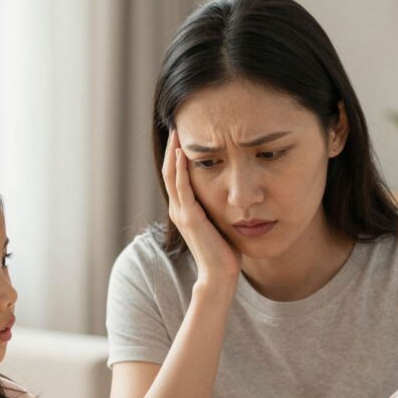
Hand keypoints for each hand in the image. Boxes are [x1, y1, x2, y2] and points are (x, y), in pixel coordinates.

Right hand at [163, 128, 240, 282]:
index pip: (175, 174)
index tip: (184, 133)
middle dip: (172, 147)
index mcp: (184, 208)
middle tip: (176, 123)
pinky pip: (182, 188)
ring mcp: (182, 213)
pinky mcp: (190, 218)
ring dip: (174, 152)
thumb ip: (217, 205)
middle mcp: (178, 208)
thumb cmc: (224, 250)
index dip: (176, 153)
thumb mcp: (219, 220)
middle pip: (168, 170)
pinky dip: (181, 170)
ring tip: (178, 132)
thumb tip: (229, 190)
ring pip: (171, 175)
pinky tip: (183, 154)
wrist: (220, 274)